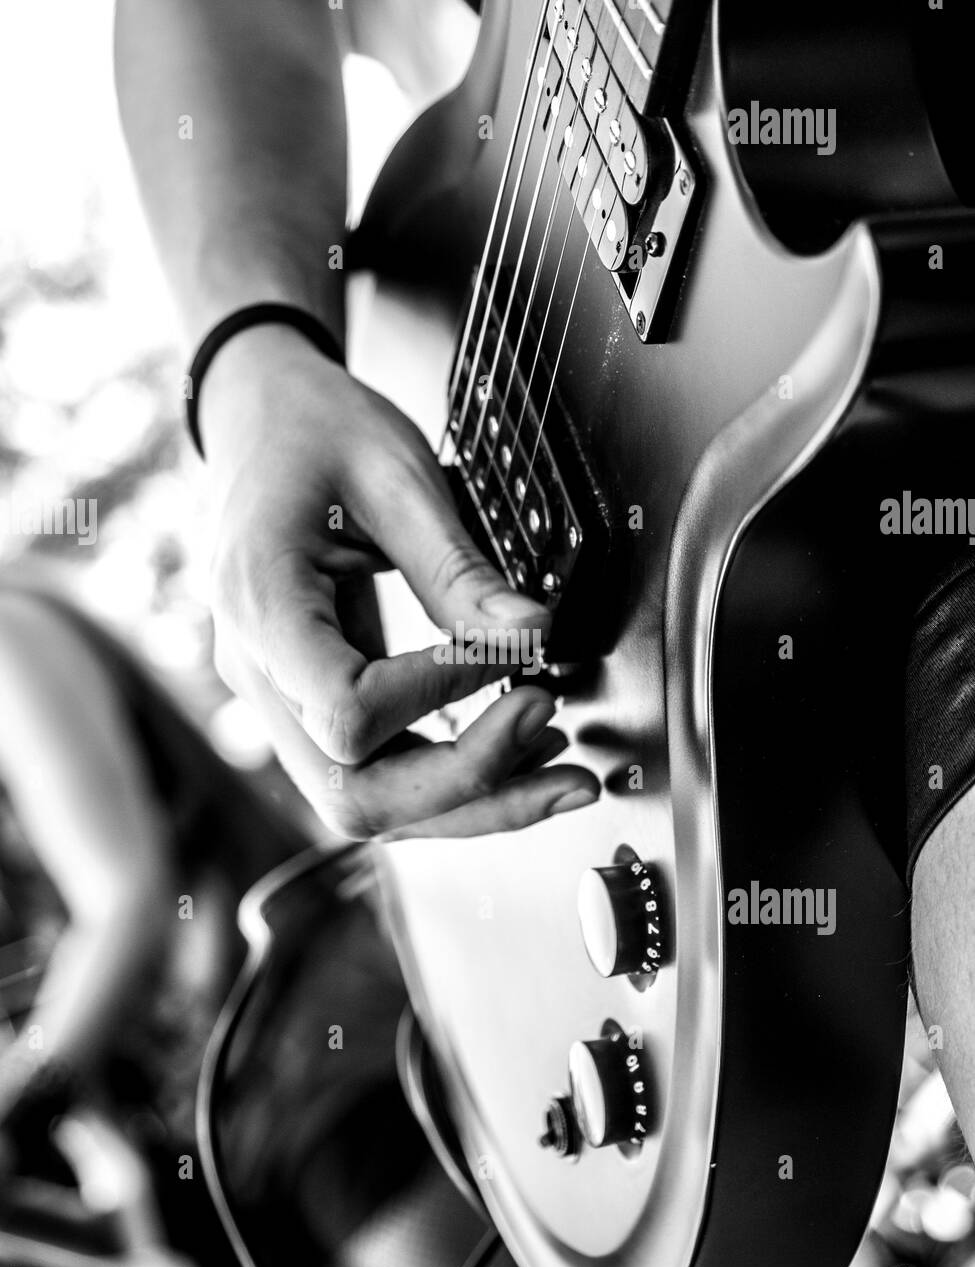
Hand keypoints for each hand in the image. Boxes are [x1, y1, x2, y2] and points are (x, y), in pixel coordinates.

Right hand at [200, 327, 600, 838]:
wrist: (259, 421)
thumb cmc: (313, 431)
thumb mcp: (393, 474)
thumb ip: (458, 568)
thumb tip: (536, 634)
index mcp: (260, 603)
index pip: (348, 713)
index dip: (443, 693)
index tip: (514, 650)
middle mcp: (258, 670)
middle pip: (353, 796)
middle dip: (469, 789)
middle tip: (559, 743)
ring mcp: (278, 697)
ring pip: (367, 805)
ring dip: (472, 803)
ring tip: (564, 773)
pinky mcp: (310, 702)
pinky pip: (376, 771)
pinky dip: (450, 777)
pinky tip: (519, 748)